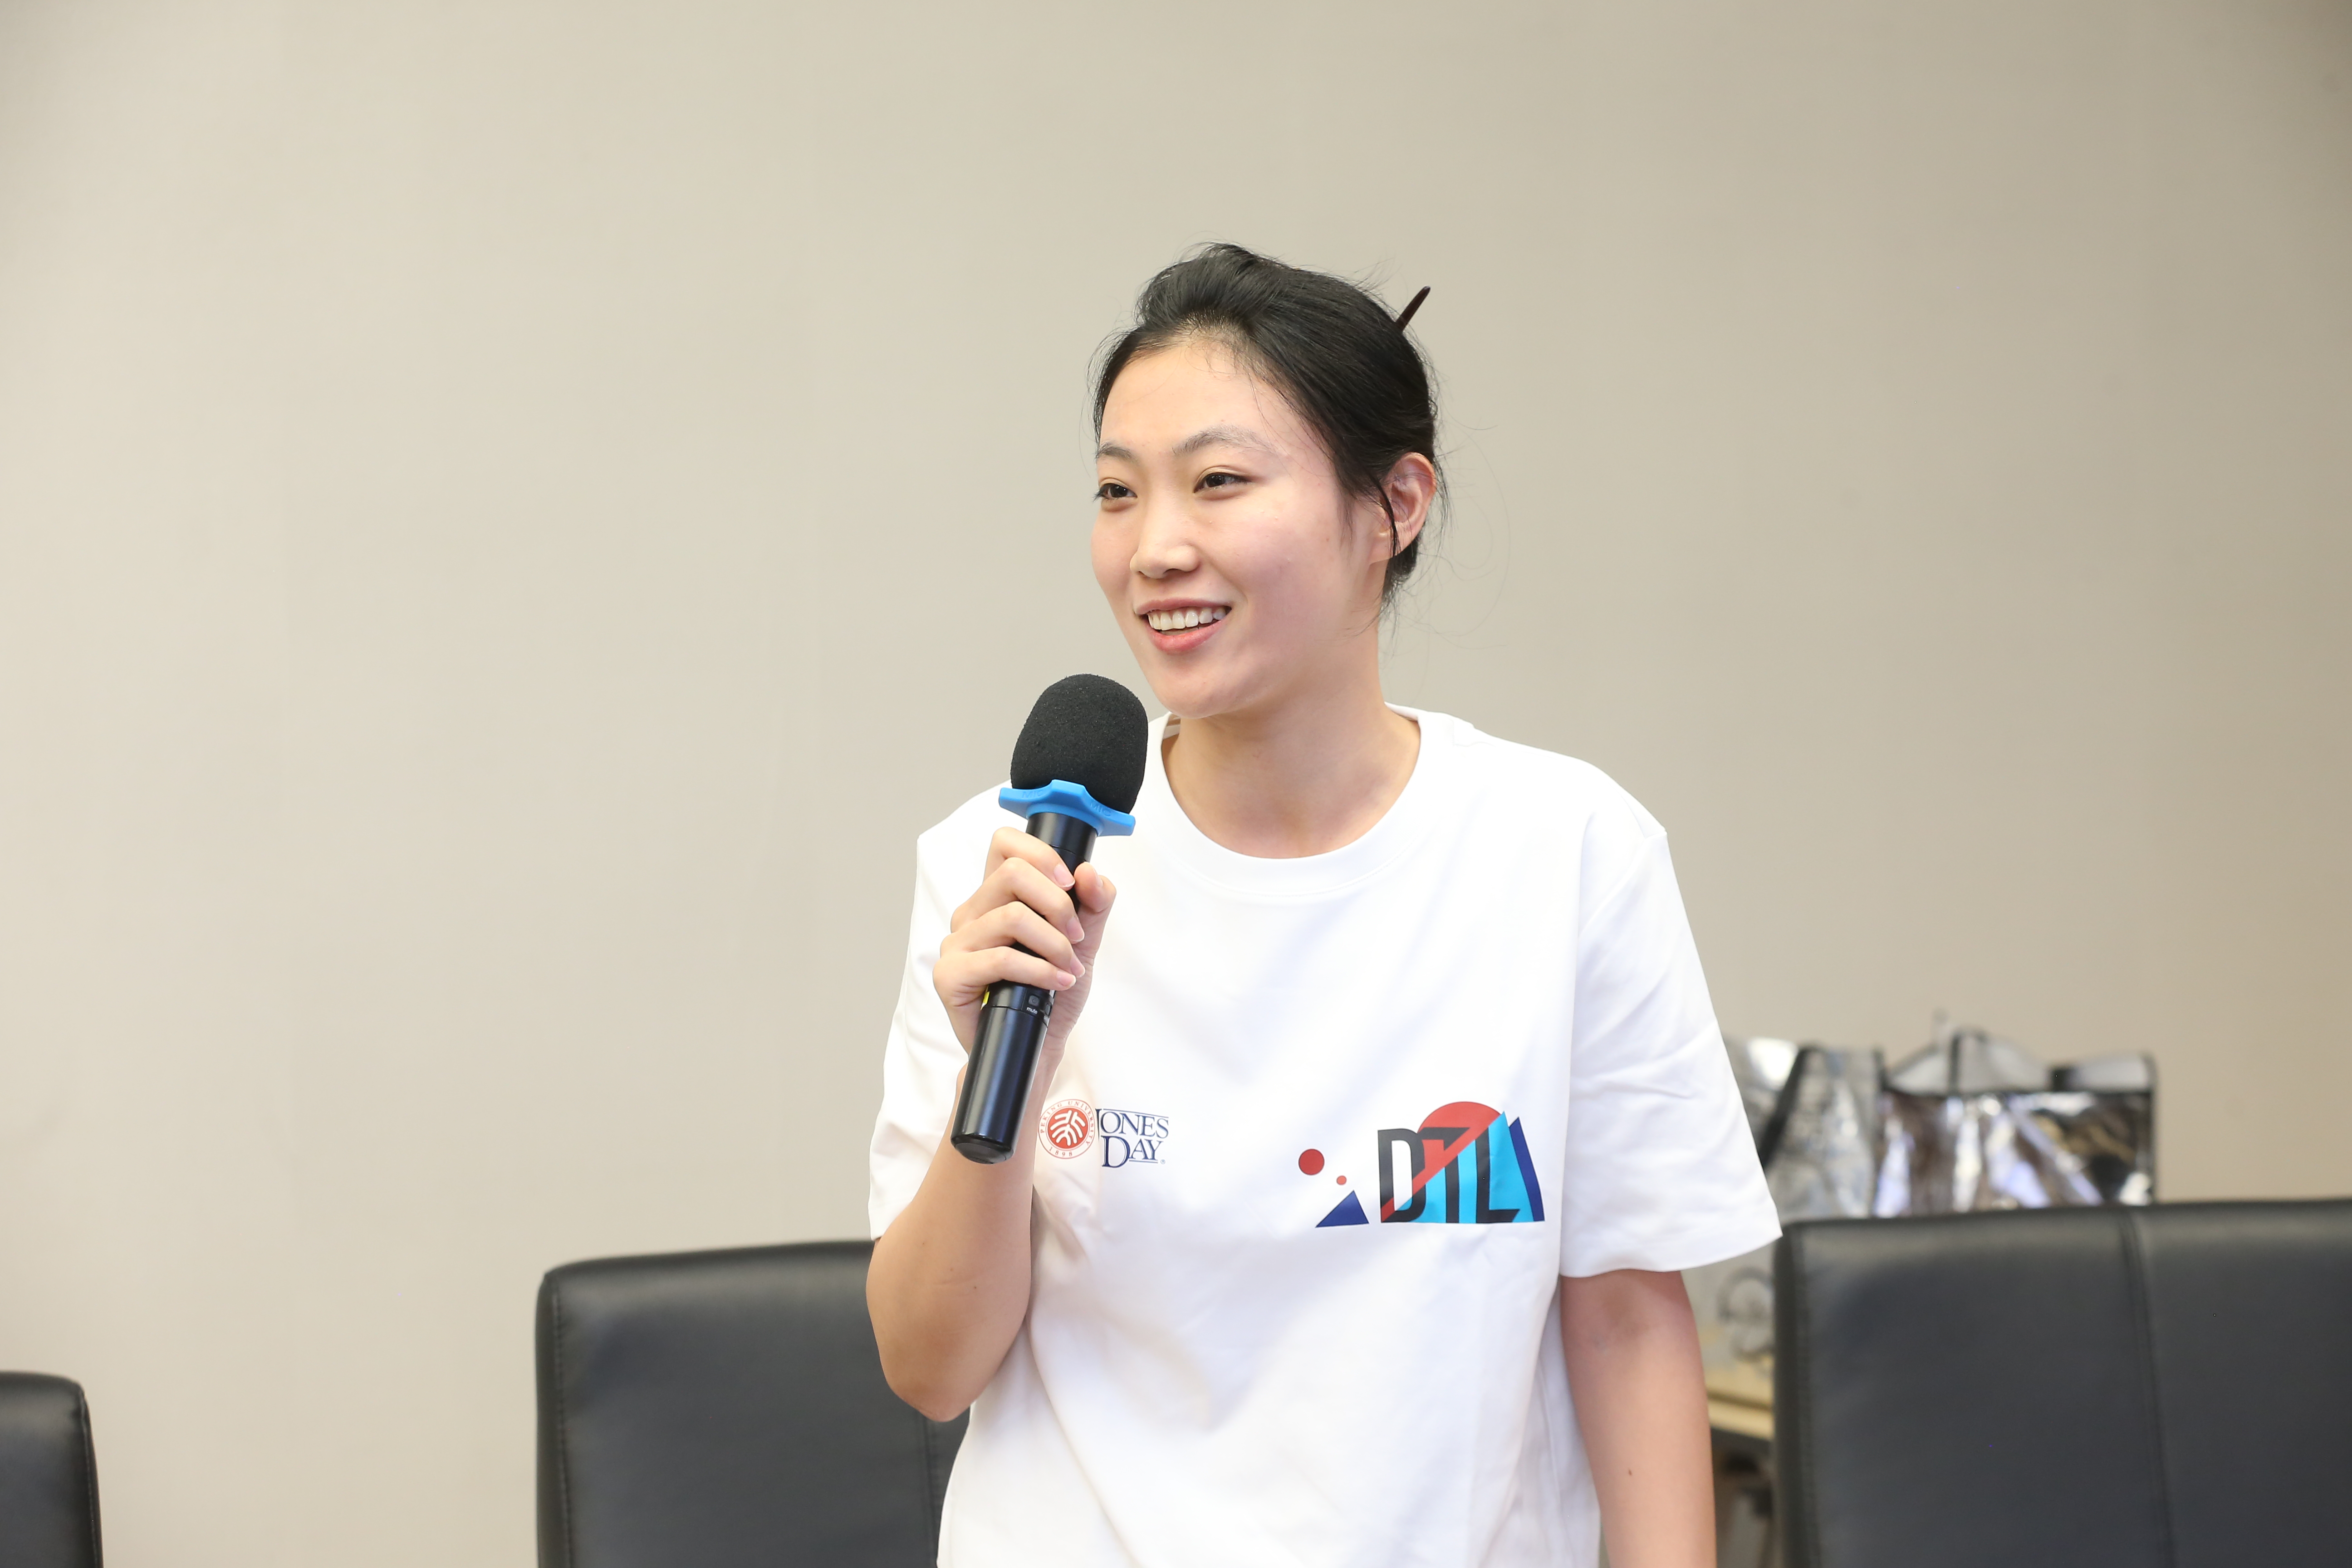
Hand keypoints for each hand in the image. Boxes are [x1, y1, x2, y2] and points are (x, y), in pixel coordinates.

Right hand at [933, 827, 1117, 1063]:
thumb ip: (1093, 906)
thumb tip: (1091, 873)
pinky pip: (999, 959)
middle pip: (1013, 873)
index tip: (1070, 883)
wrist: (1036, 1047)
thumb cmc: (1052, 994)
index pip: (1005, 843)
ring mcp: (956, 943)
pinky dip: (1039, 970)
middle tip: (1075, 937)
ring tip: (1069, 968)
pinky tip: (1057, 983)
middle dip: (1059, 904)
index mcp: (996, 896)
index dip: (1042, 854)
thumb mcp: (1082, 944)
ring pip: (1012, 917)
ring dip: (1054, 944)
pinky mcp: (950, 975)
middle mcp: (972, 913)